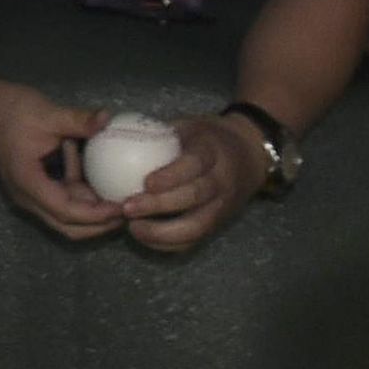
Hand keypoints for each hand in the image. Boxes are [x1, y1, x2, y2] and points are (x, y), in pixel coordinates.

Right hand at [0, 76, 120, 240]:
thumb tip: (108, 118)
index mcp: (28, 183)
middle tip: (125, 211)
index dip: (97, 215)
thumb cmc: (9, 108)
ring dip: (88, 207)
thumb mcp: (46, 113)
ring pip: (62, 216)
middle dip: (98, 223)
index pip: (68, 212)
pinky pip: (56, 200)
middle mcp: (25, 197)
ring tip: (113, 192)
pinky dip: (75, 191)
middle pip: (66, 226)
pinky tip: (87, 170)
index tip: (122, 207)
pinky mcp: (28, 186)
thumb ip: (78, 120)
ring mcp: (25, 193)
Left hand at [121, 111, 267, 252]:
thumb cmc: (209, 136)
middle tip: (127, 208)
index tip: (145, 182)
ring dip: (164, 232)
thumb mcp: (189, 124)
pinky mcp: (220, 223)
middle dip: (160, 206)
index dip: (171, 175)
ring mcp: (223, 206)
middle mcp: (221, 182)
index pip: (194, 164)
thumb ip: (161, 132)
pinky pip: (197, 239)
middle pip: (194, 198)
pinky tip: (145, 237)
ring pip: (198, 226)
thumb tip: (116, 131)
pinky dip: (171, 243)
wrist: (251, 154)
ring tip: (133, 229)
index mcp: (212, 151)